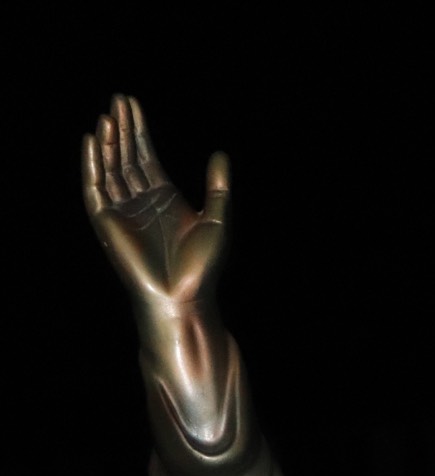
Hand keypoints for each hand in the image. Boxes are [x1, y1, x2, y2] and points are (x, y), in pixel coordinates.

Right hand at [82, 95, 229, 310]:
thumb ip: (218, 187)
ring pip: (110, 168)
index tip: (133, 104)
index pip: (146, 155)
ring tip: (108, 115)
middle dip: (122, 128)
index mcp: (164, 197)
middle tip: (119, 98)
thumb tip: (221, 153)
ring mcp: (123, 210)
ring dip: (107, 142)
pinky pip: (95, 188)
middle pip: (126, 156)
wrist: (184, 296)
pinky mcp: (107, 222)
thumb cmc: (202, 265)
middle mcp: (140, 200)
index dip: (139, 129)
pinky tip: (92, 142)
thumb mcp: (217, 219)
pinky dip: (92, 165)